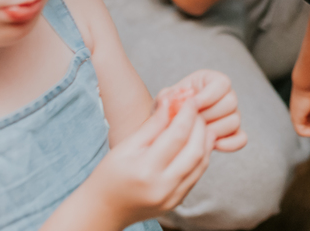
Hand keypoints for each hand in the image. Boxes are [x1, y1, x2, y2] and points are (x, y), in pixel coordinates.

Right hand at [87, 98, 211, 225]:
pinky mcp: (177, 202)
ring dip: (205, 140)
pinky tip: (197, 142)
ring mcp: (171, 198)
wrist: (103, 209)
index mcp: (145, 170)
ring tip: (199, 124)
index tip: (190, 100)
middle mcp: (162, 187)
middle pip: (195, 150)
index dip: (187, 114)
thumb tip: (170, 100)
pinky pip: (197, 175)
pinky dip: (201, 156)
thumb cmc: (109, 174)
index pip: (177, 136)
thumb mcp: (125, 146)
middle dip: (200, 126)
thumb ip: (151, 125)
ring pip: (201, 163)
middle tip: (196, 110)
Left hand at [158, 70, 246, 152]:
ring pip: (234, 120)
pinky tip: (213, 145)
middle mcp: (225, 96)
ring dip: (214, 129)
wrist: (165, 130)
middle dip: (209, 114)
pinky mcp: (232, 133)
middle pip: (231, 102)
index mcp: (211, 81)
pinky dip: (230, 144)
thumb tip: (175, 99)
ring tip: (196, 134)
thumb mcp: (163, 101)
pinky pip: (241, 138)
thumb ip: (168, 97)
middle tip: (192, 123)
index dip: (209, 95)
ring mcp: (231, 115)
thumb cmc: (165, 112)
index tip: (192, 105)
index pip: (222, 84)